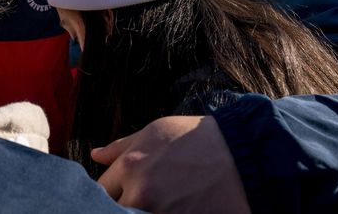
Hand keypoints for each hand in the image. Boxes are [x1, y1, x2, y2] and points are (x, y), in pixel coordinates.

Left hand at [92, 116, 249, 213]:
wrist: (241, 157)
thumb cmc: (197, 140)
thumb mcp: (155, 132)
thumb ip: (122, 146)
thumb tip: (95, 155)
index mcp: (130, 166)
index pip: (102, 190)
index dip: (112, 190)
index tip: (123, 189)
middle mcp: (140, 193)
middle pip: (115, 208)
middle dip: (124, 203)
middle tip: (142, 195)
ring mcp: (160, 213)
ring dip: (140, 211)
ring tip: (161, 198)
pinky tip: (172, 206)